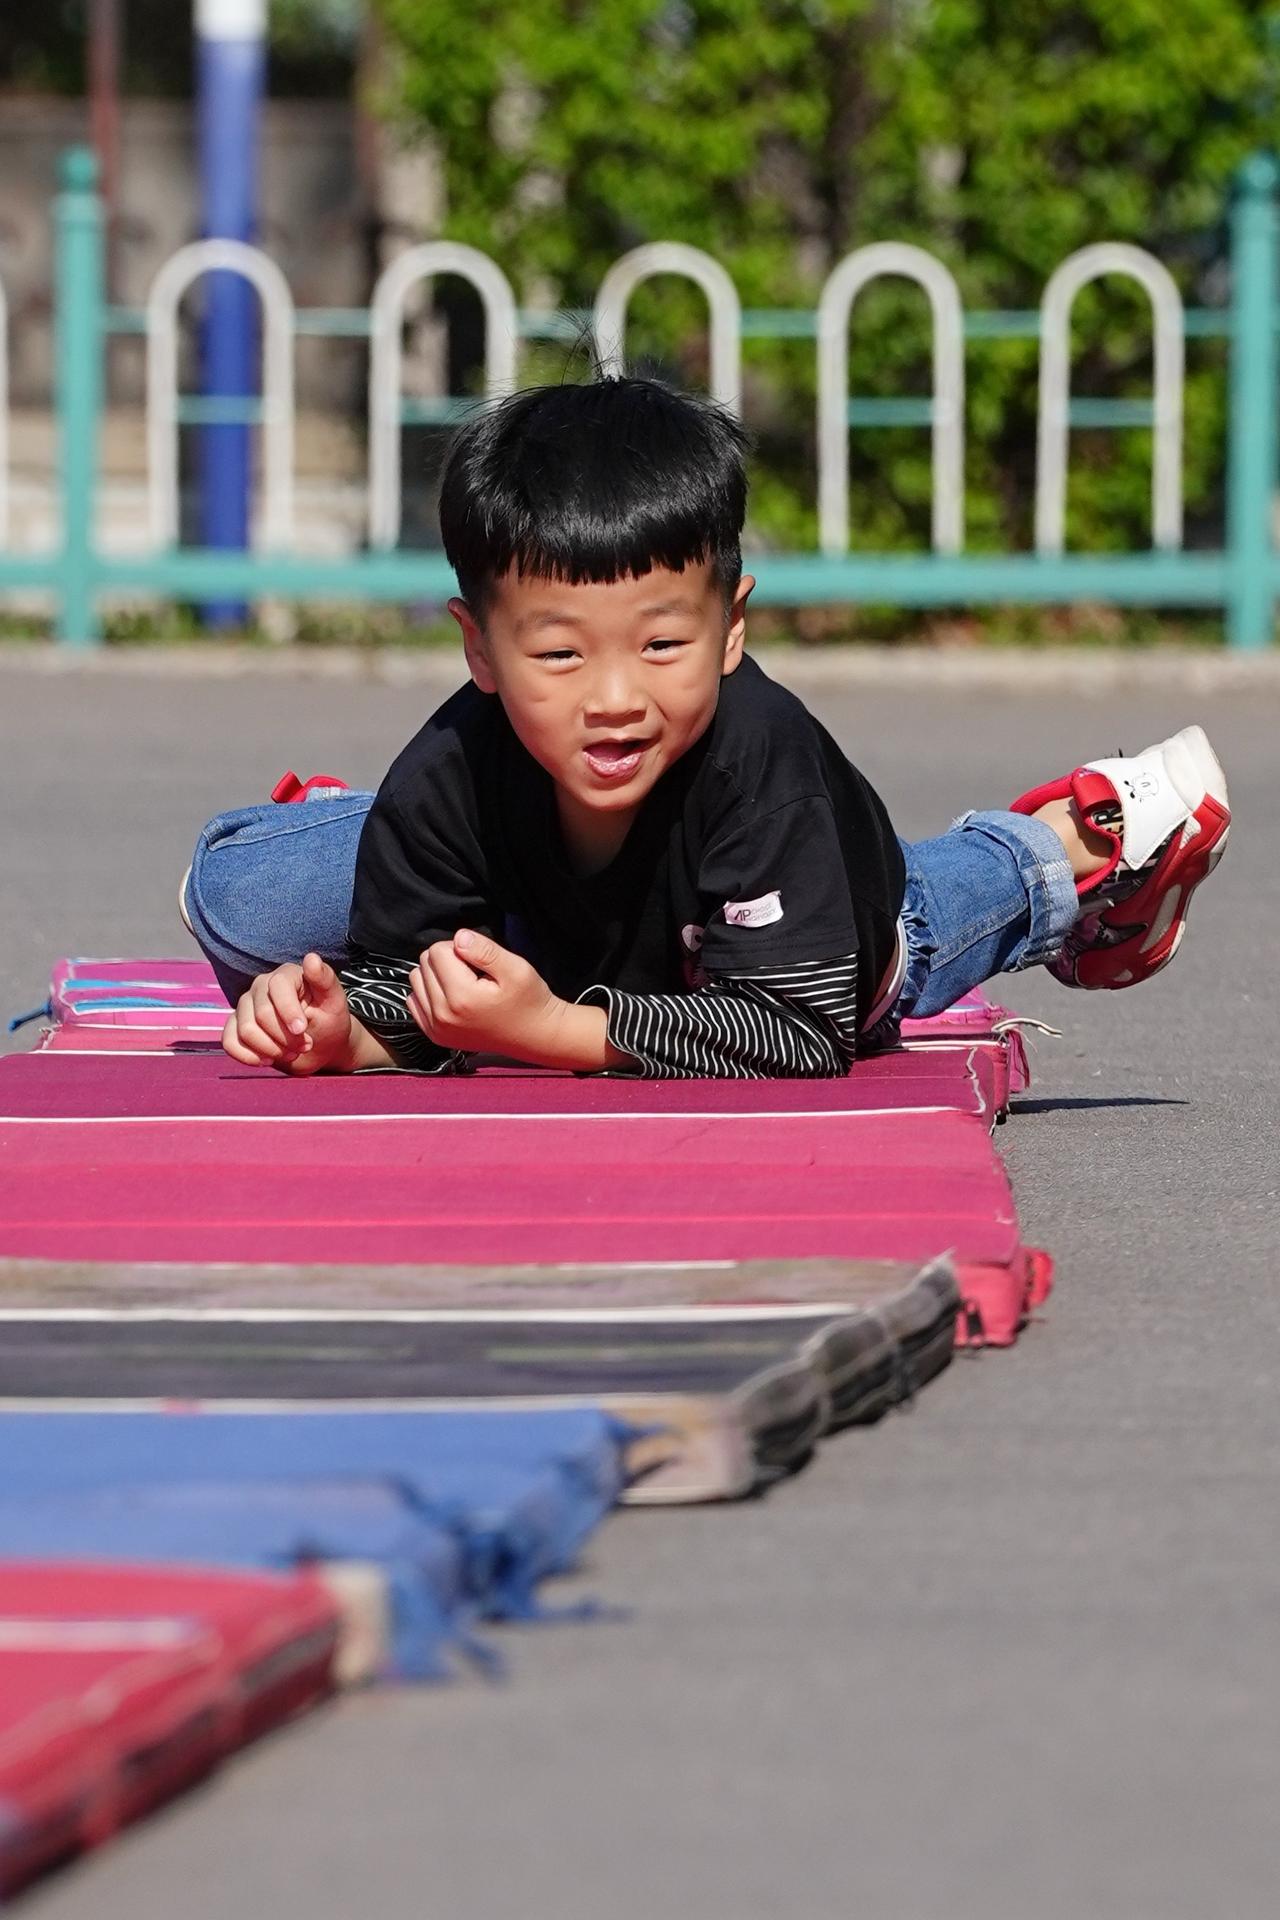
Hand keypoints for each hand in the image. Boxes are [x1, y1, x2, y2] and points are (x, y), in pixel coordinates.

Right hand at [222, 952, 352, 1074]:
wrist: (319, 1045)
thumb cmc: (328, 1020)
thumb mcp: (335, 1001)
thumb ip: (325, 980)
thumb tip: (311, 958)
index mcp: (285, 975)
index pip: (277, 986)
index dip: (288, 1011)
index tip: (302, 1030)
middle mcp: (261, 986)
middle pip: (261, 1014)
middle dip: (285, 1038)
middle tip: (305, 1046)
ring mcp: (245, 1006)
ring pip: (246, 1031)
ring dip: (271, 1050)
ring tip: (291, 1053)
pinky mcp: (235, 1026)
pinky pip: (229, 1042)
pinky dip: (249, 1057)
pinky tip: (267, 1060)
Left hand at [409, 929, 572, 1063]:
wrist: (535, 1036)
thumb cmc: (528, 1001)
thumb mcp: (516, 968)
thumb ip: (485, 950)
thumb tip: (459, 937)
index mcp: (462, 997)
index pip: (437, 951)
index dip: (459, 948)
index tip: (479, 961)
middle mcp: (443, 1015)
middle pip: (425, 964)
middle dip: (447, 960)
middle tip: (474, 973)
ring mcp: (437, 1028)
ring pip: (417, 981)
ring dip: (437, 976)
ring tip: (464, 984)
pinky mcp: (436, 1036)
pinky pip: (415, 1002)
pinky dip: (430, 994)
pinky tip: (453, 997)